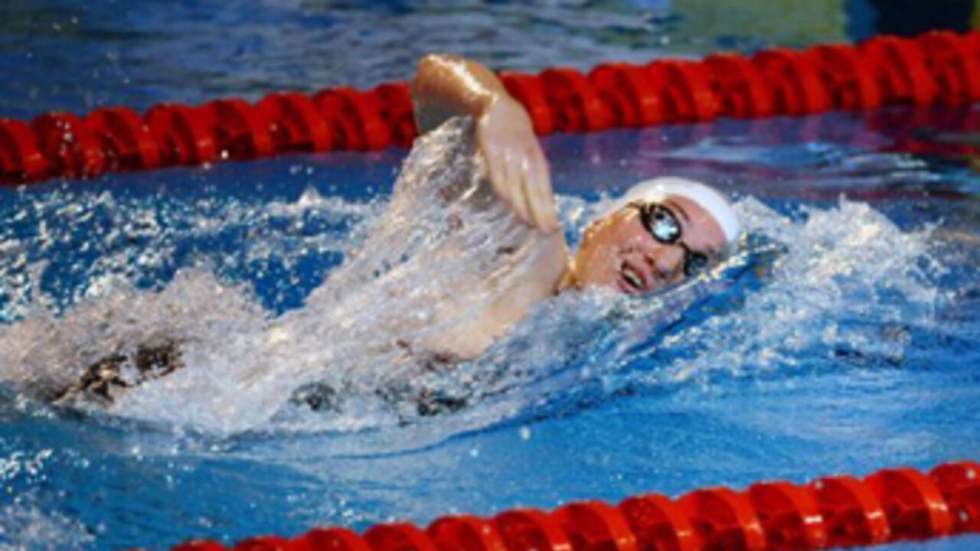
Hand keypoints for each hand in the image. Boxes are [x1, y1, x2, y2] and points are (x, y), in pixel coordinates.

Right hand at [476, 98, 559, 232]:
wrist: (495, 104)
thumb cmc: (515, 132)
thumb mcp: (528, 148)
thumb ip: (532, 170)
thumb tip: (538, 199)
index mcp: (537, 158)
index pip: (545, 187)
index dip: (549, 207)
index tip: (554, 226)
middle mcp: (526, 156)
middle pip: (535, 188)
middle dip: (541, 211)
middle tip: (546, 230)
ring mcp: (509, 153)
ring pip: (517, 184)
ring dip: (522, 204)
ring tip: (527, 222)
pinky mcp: (492, 148)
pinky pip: (497, 173)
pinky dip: (503, 189)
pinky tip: (507, 202)